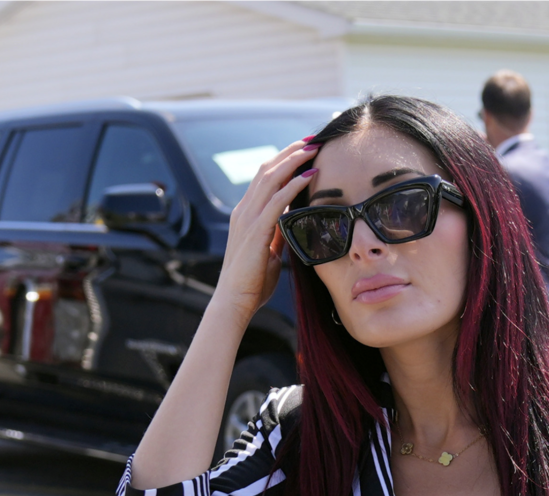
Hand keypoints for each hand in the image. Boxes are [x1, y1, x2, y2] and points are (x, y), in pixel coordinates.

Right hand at [213, 138, 318, 316]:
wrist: (235, 301)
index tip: (304, 151)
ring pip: (270, 178)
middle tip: (313, 140)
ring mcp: (247, 218)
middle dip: (290, 152)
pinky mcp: (255, 230)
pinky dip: (293, 185)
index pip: (265, 178)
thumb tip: (291, 224)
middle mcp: (244, 210)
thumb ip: (276, 234)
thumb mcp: (269, 252)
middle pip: (267, 169)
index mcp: (246, 214)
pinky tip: (308, 176)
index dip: (284, 161)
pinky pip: (276, 200)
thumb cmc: (252, 281)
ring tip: (313, 150)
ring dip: (293, 161)